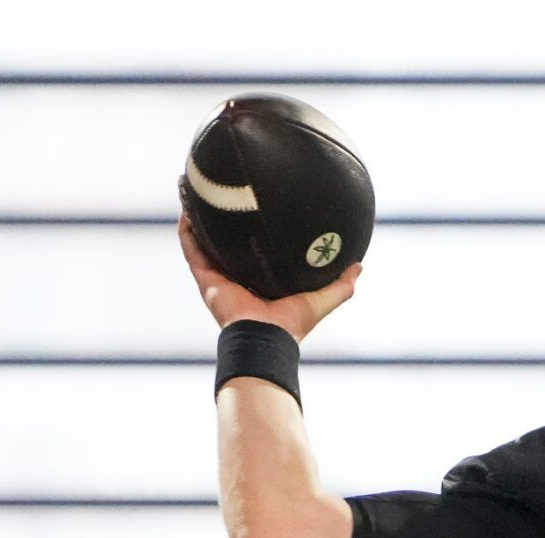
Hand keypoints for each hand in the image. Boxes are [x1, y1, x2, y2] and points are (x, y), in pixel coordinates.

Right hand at [179, 213, 360, 340]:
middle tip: (225, 195)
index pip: (256, 254)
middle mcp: (237, 279)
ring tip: (198, 193)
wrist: (266, 338)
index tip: (258, 210)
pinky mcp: (205, 279)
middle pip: (227, 245)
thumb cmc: (292, 323)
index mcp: (261, 283)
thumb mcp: (323, 299)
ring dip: (199, 220)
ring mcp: (218, 278)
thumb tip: (358, 266)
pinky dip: (187, 231)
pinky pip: (191, 249)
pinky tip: (187, 209)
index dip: (255, 234)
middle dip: (224, 223)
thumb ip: (341, 285)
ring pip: (204, 243)